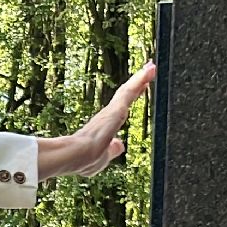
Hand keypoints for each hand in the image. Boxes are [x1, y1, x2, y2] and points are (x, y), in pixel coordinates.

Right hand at [39, 63, 156, 178]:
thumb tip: (120, 145)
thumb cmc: (85, 160)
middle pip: (126, 95)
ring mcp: (112, 110)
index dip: (131, 97)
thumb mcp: (104, 157)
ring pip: (129, 90)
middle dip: (138, 83)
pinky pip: (130, 91)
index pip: (121, 107)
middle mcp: (108, 114)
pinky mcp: (116, 108)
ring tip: (152, 66)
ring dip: (141, 78)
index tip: (140, 88)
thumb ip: (112, 150)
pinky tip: (150, 70)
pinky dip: (140, 79)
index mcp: (105, 125)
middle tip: (148, 68)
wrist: (75, 156)